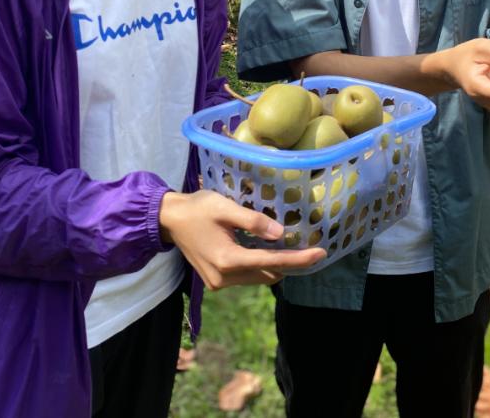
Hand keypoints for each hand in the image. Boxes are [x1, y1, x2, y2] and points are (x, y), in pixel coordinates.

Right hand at [158, 190, 325, 289]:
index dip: (299, 259)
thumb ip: (253, 221)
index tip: (320, 254)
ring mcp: (218, 282)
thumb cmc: (197, 208)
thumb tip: (280, 234)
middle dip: (291, 264)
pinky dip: (260, 267)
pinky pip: (246, 277)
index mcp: (228, 260)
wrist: (168, 220)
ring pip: (258, 278)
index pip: (272, 262)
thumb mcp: (226, 208)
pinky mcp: (215, 281)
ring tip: (294, 250)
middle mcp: (224, 277)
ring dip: (275, 266)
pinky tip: (268, 252)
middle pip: (268, 275)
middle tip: (310, 249)